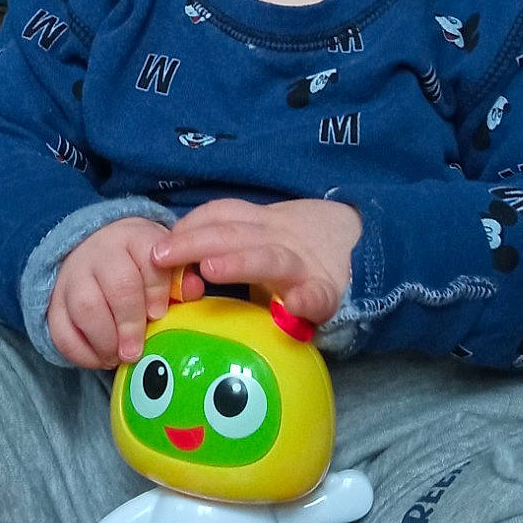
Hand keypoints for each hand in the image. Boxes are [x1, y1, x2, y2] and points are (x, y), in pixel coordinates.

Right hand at [48, 217, 179, 368]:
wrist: (93, 248)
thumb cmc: (137, 263)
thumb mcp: (162, 259)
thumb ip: (180, 276)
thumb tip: (193, 290)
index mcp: (133, 238)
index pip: (149, 259)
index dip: (157, 290)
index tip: (159, 314)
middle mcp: (100, 253)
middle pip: (118, 286)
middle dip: (131, 323)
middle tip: (137, 350)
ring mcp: (73, 276)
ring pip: (86, 307)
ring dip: (105, 340)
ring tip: (119, 357)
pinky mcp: (55, 301)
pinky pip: (61, 330)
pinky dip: (81, 352)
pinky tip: (100, 359)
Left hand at [148, 197, 360, 328]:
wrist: (361, 247)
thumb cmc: (293, 253)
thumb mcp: (259, 242)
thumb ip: (222, 250)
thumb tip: (167, 263)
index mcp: (261, 226)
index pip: (223, 215)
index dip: (191, 225)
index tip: (161, 242)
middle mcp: (279, 240)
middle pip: (235, 234)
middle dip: (195, 242)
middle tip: (161, 255)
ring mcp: (304, 266)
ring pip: (270, 259)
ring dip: (239, 262)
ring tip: (209, 270)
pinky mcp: (327, 294)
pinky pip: (318, 296)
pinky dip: (307, 300)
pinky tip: (294, 307)